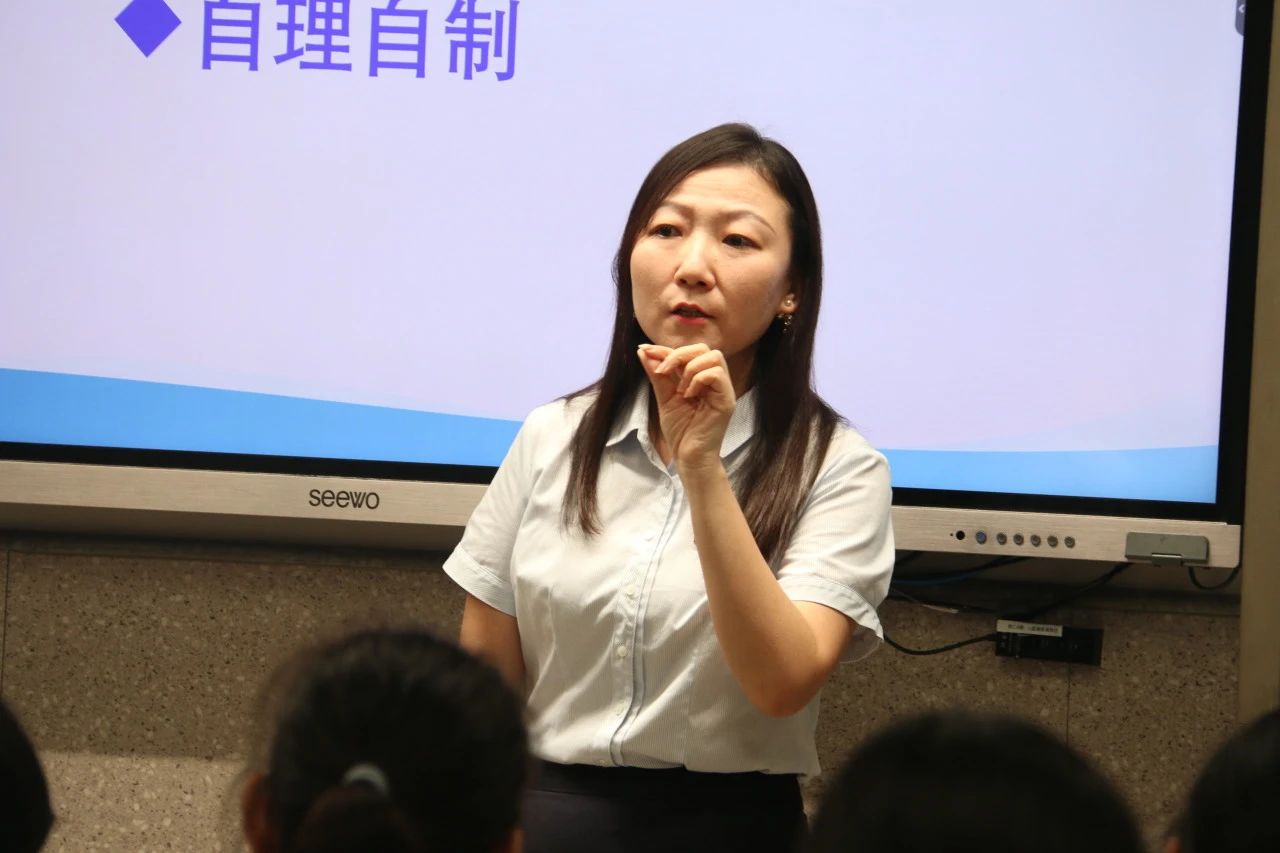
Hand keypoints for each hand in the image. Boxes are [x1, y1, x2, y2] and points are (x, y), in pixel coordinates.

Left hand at [637, 343, 735, 470]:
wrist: (688, 457)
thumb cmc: (680, 431)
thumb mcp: (664, 398)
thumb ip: (657, 375)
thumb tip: (644, 352)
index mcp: (699, 378)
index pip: (688, 352)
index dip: (665, 349)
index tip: (645, 351)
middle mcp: (714, 380)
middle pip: (703, 348)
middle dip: (678, 354)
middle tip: (662, 371)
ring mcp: (722, 389)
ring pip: (714, 357)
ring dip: (690, 368)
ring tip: (680, 390)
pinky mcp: (727, 399)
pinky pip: (717, 374)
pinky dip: (699, 380)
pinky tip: (688, 395)